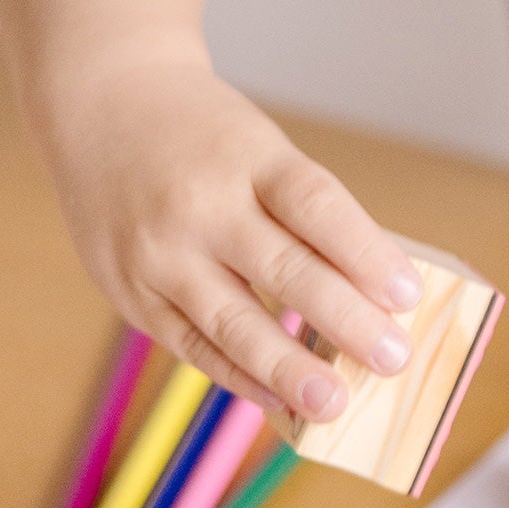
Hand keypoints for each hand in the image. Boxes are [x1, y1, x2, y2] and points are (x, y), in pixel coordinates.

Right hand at [42, 55, 424, 419]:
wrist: (100, 103)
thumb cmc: (206, 137)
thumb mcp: (262, 149)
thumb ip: (307, 216)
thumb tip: (371, 295)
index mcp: (249, 159)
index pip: (316, 206)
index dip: (365, 252)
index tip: (408, 296)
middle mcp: (200, 207)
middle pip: (283, 270)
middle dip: (344, 321)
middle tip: (393, 360)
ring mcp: (159, 253)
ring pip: (231, 321)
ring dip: (287, 369)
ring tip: (333, 405)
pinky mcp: (130, 292)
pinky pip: (191, 344)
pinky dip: (237, 376)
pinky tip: (278, 401)